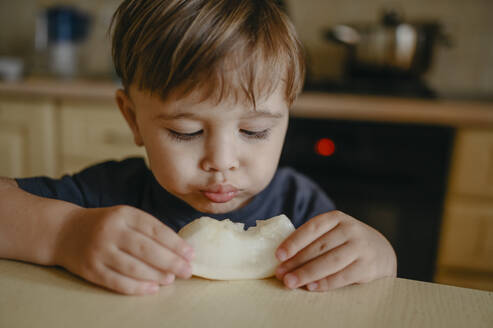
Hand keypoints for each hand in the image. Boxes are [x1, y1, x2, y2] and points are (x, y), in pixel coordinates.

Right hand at [54, 205, 193, 294]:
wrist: (65, 231)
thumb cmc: (106, 225)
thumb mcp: (126, 217)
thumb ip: (149, 229)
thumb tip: (179, 249)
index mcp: (124, 214)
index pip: (155, 229)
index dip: (175, 243)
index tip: (190, 254)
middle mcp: (111, 231)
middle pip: (146, 249)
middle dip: (171, 261)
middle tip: (187, 271)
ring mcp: (99, 251)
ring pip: (133, 267)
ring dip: (156, 275)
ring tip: (171, 279)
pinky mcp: (90, 269)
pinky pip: (117, 281)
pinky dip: (137, 287)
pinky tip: (152, 289)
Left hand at [274, 210, 395, 291]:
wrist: (382, 252)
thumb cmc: (346, 243)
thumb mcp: (334, 233)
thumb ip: (314, 240)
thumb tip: (283, 258)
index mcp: (336, 218)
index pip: (312, 228)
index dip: (294, 242)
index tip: (278, 255)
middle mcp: (350, 229)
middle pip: (319, 247)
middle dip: (296, 262)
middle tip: (280, 274)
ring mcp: (361, 247)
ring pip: (330, 261)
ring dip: (307, 273)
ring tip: (291, 282)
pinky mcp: (368, 266)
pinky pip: (343, 275)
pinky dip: (325, 282)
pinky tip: (311, 287)